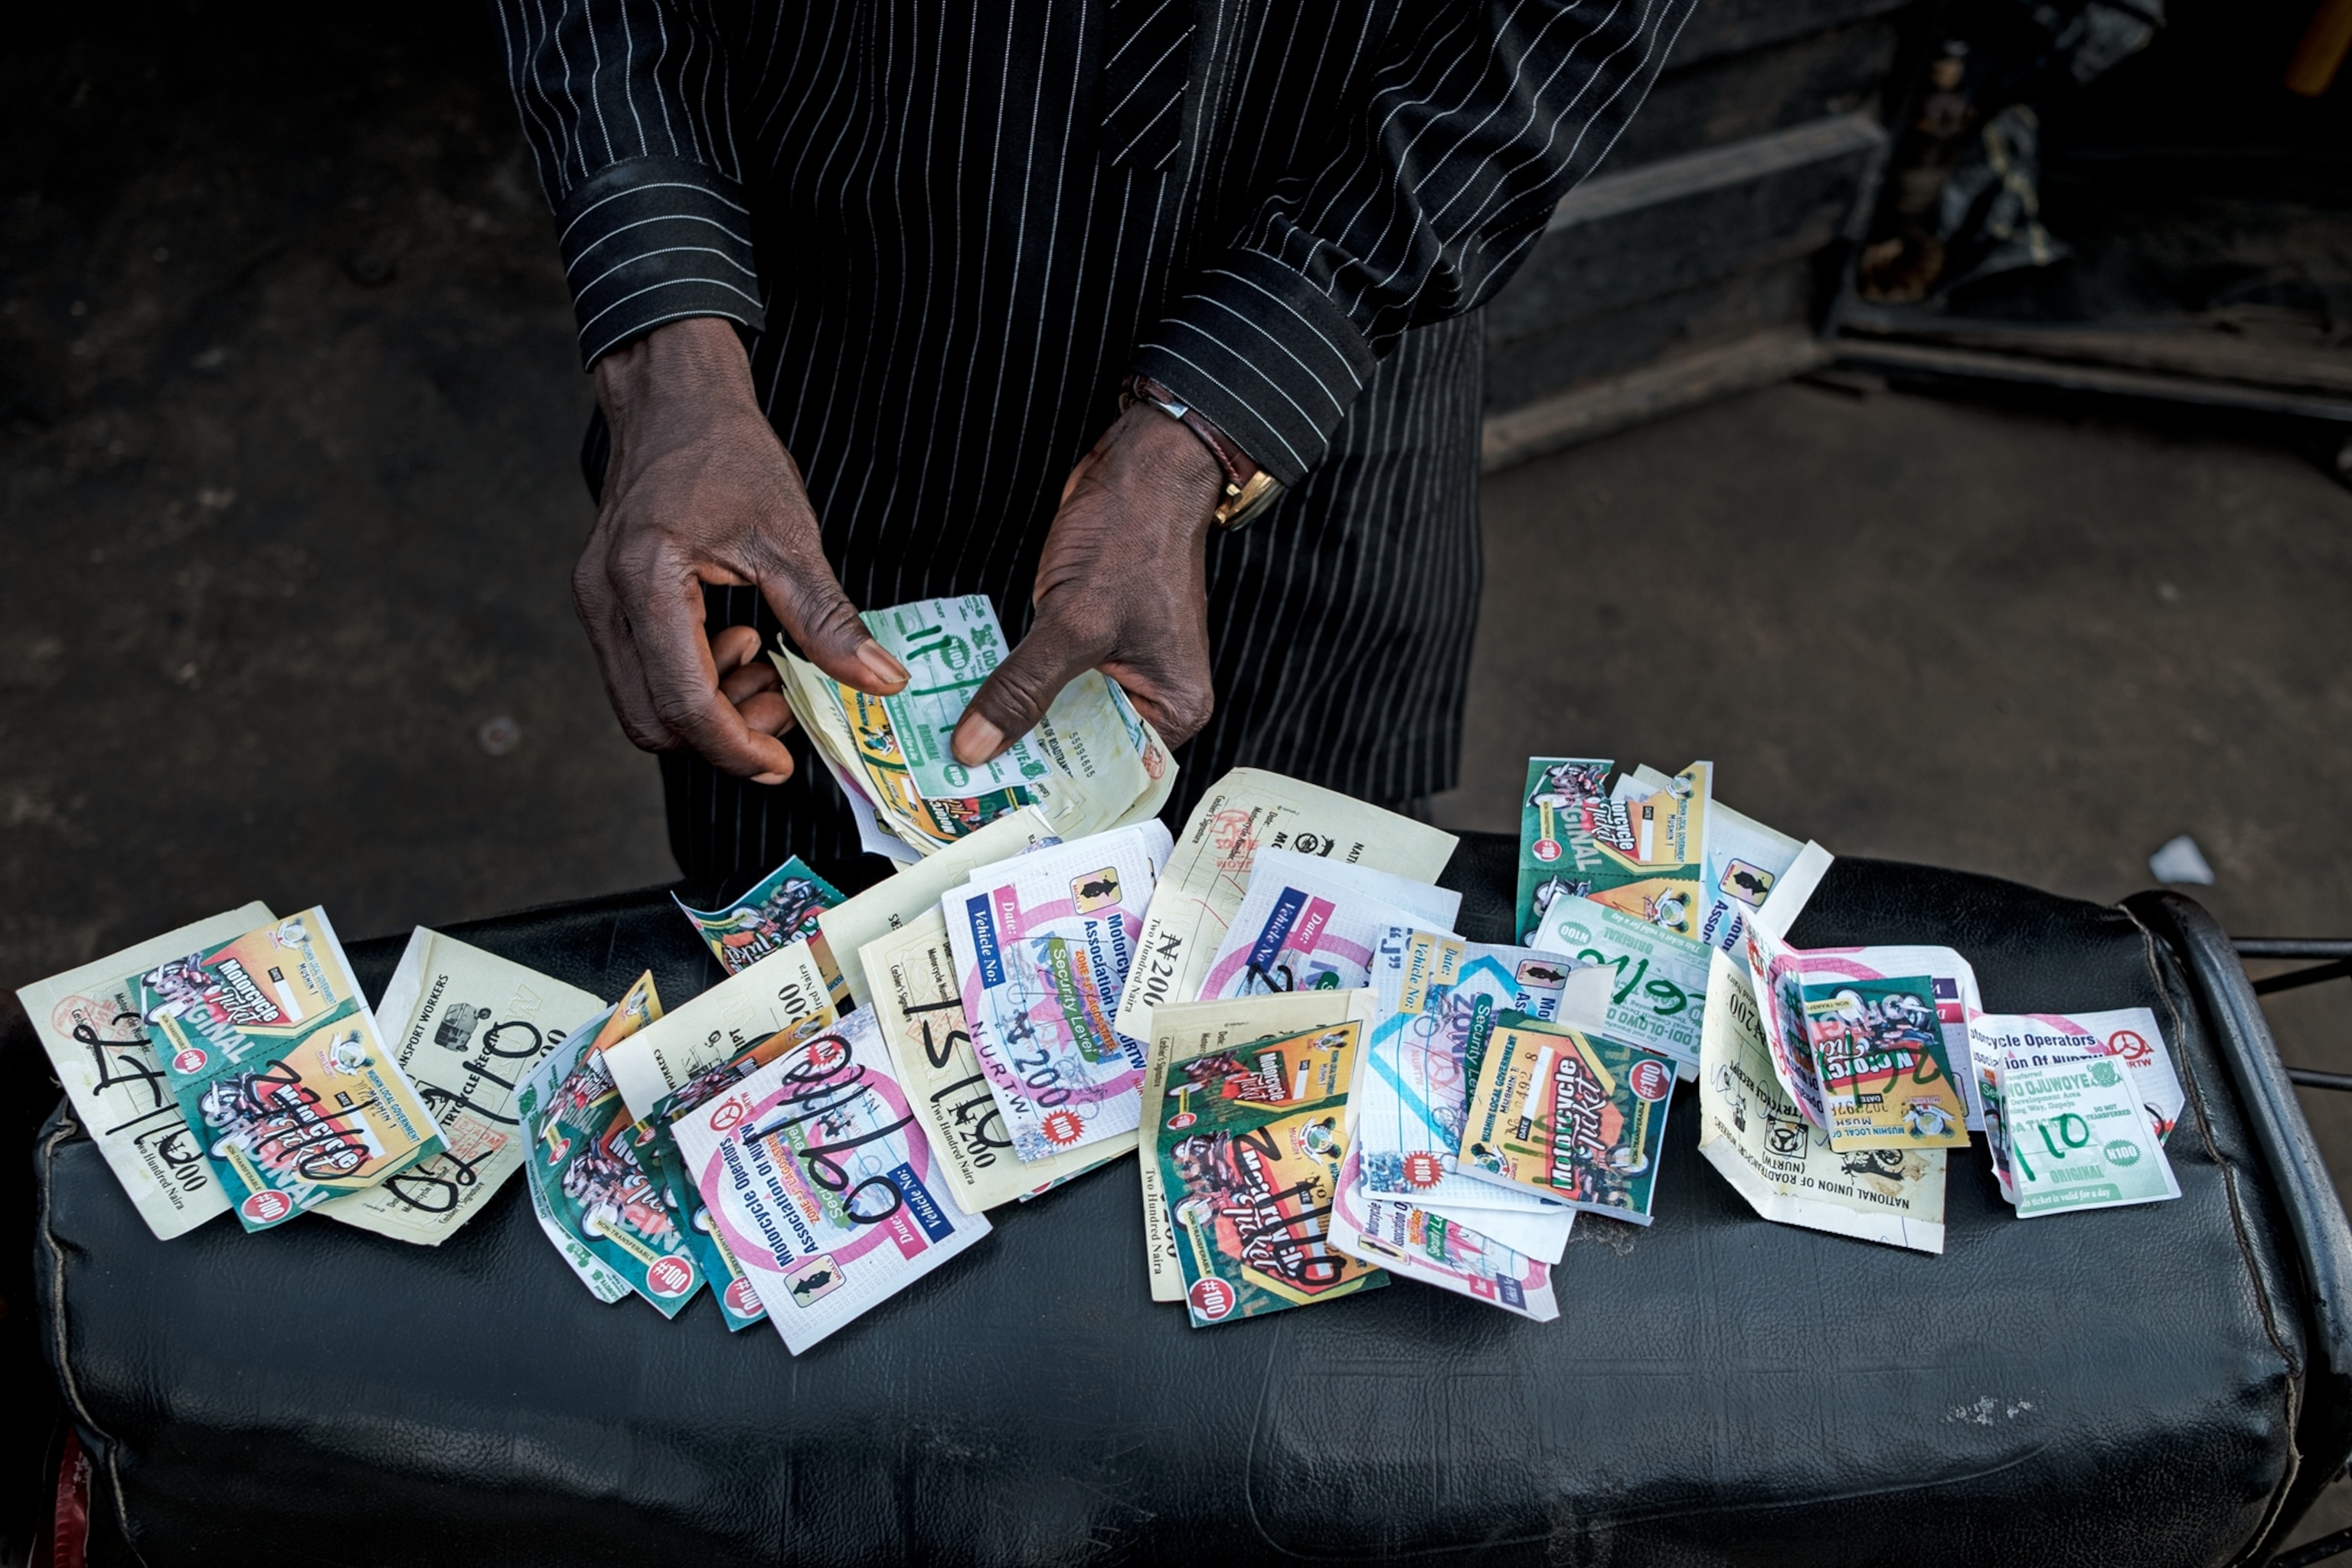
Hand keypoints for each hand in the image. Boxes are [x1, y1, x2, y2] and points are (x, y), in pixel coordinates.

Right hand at [578, 318, 907, 782]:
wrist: (673, 396)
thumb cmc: (724, 449)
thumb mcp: (790, 536)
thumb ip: (829, 618)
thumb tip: (880, 680)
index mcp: (647, 579)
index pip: (683, 702)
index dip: (735, 747)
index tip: (781, 761)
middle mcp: (606, 599)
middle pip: (653, 720)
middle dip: (722, 733)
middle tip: (782, 705)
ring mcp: (598, 601)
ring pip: (643, 703)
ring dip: (709, 709)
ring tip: (768, 668)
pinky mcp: (606, 600)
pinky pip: (643, 671)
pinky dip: (693, 679)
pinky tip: (739, 643)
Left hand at [951, 403, 1223, 765]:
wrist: (1142, 466)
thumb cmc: (1130, 537)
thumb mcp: (1074, 622)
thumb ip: (1023, 688)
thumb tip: (974, 747)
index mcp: (1173, 709)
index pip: (1112, 777)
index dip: (1057, 795)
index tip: (1000, 813)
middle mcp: (1152, 698)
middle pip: (1081, 751)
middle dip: (1025, 763)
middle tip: (963, 789)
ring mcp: (1121, 670)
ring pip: (1058, 716)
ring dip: (1013, 726)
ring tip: (955, 756)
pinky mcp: (1090, 642)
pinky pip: (1049, 682)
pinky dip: (1015, 690)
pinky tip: (970, 705)